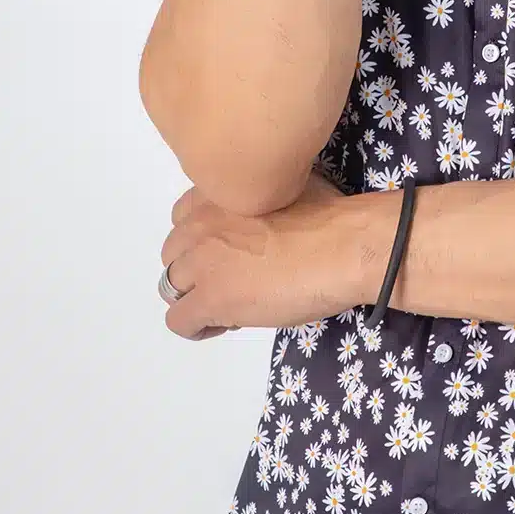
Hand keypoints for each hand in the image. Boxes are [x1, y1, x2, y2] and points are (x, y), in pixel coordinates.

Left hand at [160, 166, 382, 340]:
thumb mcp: (286, 186)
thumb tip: (270, 214)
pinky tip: (227, 324)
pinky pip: (180, 321)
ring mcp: (202, 262)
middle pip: (174, 255)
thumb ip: (259, 198)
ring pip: (171, 288)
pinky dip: (198, 327)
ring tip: (234, 305)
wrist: (343, 245)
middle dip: (198, 270)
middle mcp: (200, 223)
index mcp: (218, 193)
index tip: (232, 252)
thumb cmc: (330, 215)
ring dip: (198, 297)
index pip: (183, 218)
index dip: (205, 240)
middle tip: (235, 280)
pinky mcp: (211, 298)